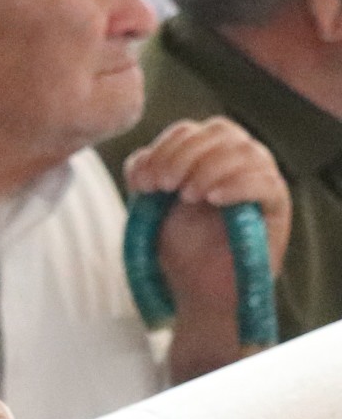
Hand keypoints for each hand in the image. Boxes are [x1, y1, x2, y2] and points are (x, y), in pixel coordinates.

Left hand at [124, 116, 289, 379]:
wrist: (198, 289)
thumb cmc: (178, 245)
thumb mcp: (150, 205)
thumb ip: (144, 175)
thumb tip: (143, 161)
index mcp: (208, 155)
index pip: (193, 129)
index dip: (166, 147)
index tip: (145, 181)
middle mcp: (239, 161)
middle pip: (220, 131)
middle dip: (184, 155)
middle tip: (163, 186)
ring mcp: (261, 181)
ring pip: (245, 151)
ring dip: (208, 168)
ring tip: (187, 196)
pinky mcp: (276, 207)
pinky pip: (265, 182)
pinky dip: (236, 185)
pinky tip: (211, 200)